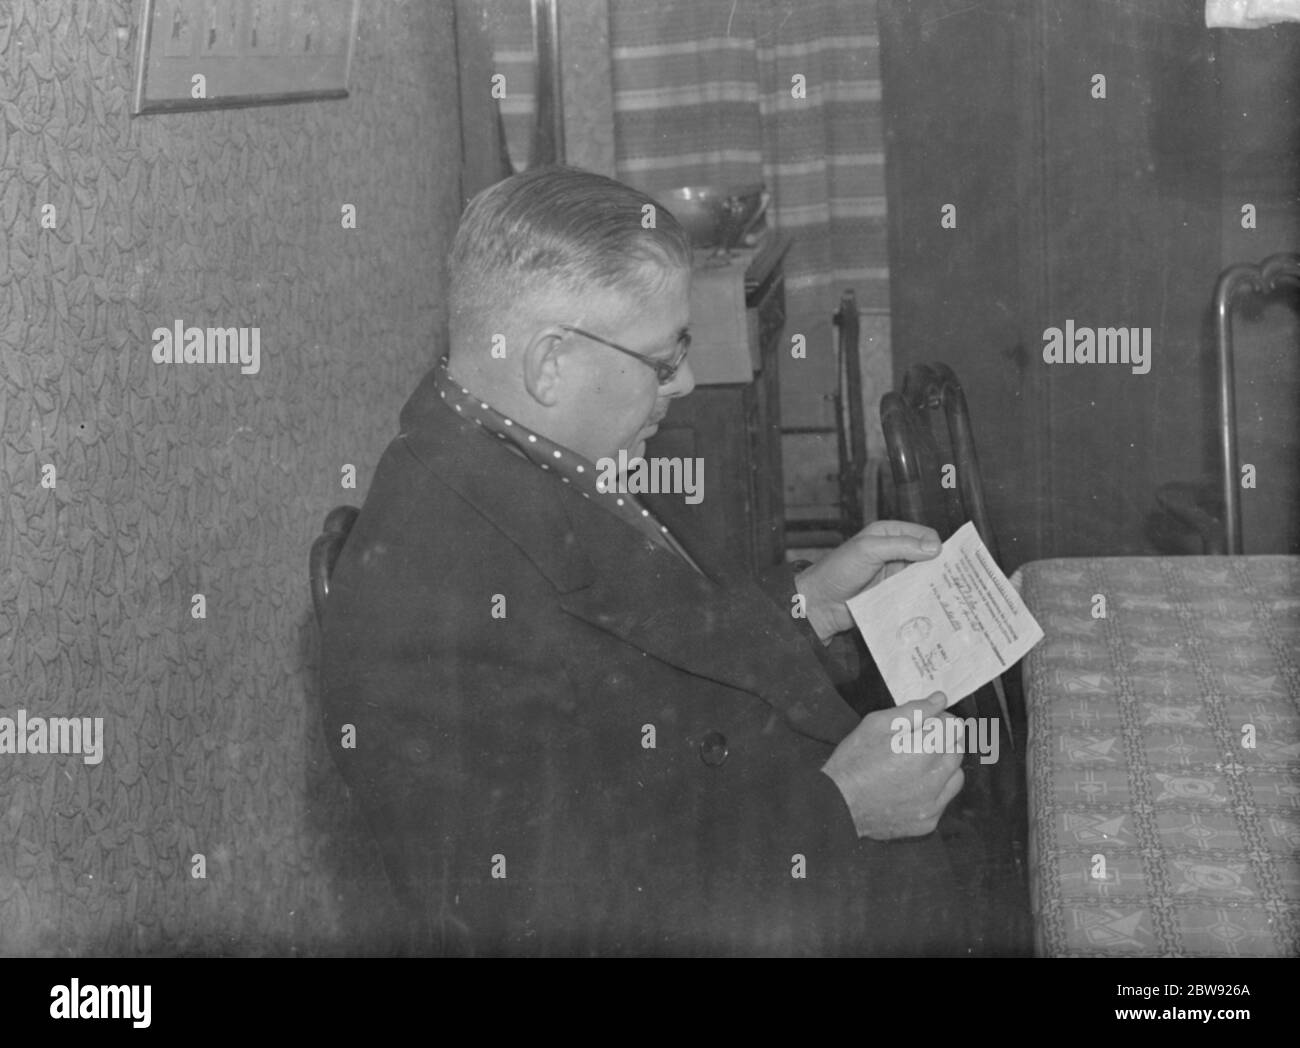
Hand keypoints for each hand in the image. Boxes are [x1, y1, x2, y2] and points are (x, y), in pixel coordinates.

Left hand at [795, 520, 941, 640]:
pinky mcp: (893, 595)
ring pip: (923, 578)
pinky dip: (924, 599)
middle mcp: (894, 553)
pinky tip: (936, 607)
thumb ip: (900, 546)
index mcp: (889, 534)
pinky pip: (914, 595)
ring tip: (952, 596)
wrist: (820, 603)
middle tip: (959, 580)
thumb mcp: (868, 550)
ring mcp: (894, 575)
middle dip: (940, 567)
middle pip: (927, 557)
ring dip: (934, 585)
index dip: (937, 546)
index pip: (924, 535)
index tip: (948, 561)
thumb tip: (934, 548)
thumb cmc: (837, 571)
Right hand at [821, 692, 965, 839]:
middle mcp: (932, 780)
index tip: (926, 722)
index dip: (940, 720)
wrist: (838, 804)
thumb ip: (913, 710)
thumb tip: (940, 699)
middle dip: (942, 741)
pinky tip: (911, 786)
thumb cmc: (853, 761)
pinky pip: (943, 799)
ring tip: (917, 765)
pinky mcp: (928, 822)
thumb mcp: (876, 724)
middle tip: (918, 741)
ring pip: (956, 775)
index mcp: (921, 750)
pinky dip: (934, 790)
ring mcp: (932, 804)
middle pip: (957, 750)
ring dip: (943, 766)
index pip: (954, 727)